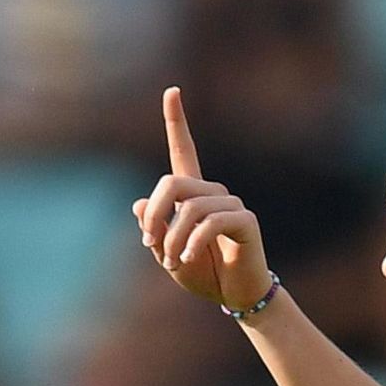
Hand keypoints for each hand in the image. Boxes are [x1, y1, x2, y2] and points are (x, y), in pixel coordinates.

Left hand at [133, 87, 271, 308]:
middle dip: (154, 214)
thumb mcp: (167, 252)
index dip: (176, 120)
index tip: (172, 90)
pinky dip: (192, 243)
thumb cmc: (203, 273)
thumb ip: (155, 228)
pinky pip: (211, 222)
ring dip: (173, 239)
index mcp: (193, 194)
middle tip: (149, 243)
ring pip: (189, 208)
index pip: (183, 150)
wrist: (235, 295)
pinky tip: (186, 260)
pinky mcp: (245, 221)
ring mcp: (231, 204)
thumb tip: (140, 202)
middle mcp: (213, 192)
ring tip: (172, 262)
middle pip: (171, 183)